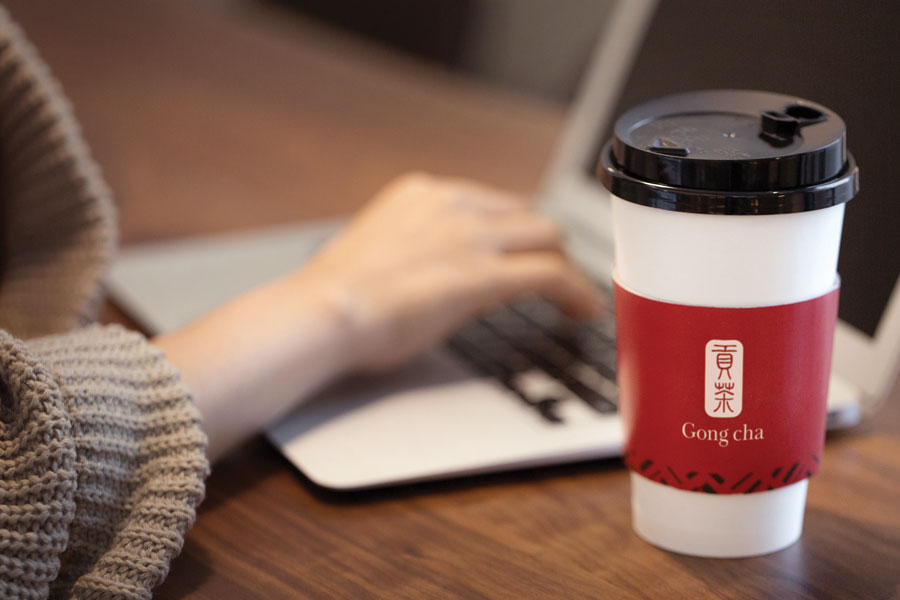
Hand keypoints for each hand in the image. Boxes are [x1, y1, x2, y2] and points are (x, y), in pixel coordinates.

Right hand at [156, 172, 602, 460]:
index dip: (517, 232)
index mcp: (424, 194)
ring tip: (572, 296)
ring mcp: (472, 236)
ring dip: (565, 266)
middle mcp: (453, 204)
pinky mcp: (486, 274)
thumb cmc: (336, 296)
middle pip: (528, 215)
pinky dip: (576, 291)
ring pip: (548, 237)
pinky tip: (582, 310)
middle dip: (547, 246)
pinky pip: (552, 274)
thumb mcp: (380, 250)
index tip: (523, 251)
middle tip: (554, 276)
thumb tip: (436, 272)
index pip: (493, 204)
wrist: (323, 311)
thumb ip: (417, 248)